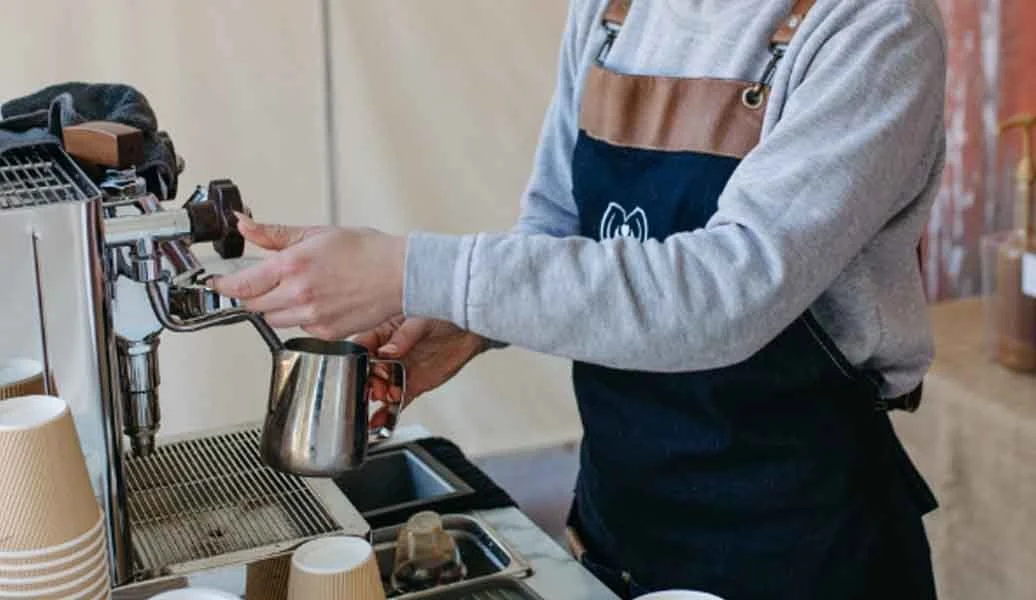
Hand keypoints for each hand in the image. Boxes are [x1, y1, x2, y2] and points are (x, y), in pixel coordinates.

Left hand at [211, 213, 406, 339]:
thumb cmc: (367, 252)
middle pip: (254, 305)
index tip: (219, 282)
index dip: (224, 285)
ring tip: (300, 289)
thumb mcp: (317, 233)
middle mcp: (299, 295)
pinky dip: (301, 317)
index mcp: (293, 266)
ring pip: (274, 320)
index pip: (241, 285)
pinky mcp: (327, 332)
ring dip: (277, 307)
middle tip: (268, 281)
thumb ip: (274, 234)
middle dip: (255, 294)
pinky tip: (319, 301)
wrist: (401, 275)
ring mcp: (313, 316)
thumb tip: (245, 226)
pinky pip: (300, 328)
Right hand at [353, 316, 488, 422]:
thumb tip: (387, 351)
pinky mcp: (413, 385)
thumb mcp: (420, 320)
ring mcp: (400, 371)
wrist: (469, 329)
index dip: (358, 359)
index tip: (361, 368)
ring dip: (379, 396)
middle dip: (369, 381)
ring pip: (382, 388)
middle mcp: (388, 354)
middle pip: (368, 372)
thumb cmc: (443, 314)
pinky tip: (379, 422)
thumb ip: (403, 337)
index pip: (362, 347)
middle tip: (377, 387)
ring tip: (386, 398)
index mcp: (383, 332)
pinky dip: (388, 413)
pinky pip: (397, 401)